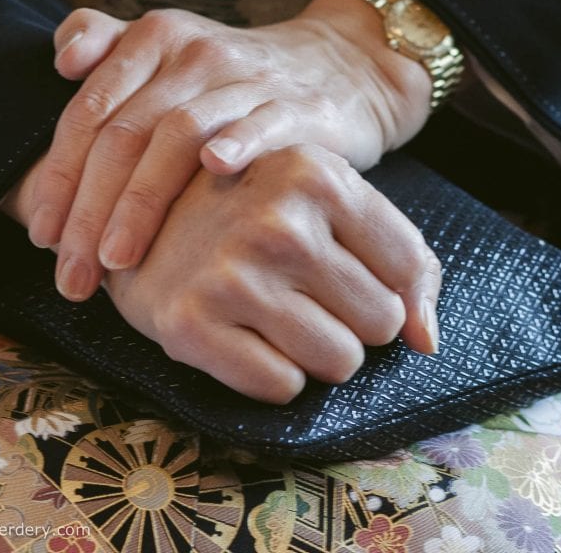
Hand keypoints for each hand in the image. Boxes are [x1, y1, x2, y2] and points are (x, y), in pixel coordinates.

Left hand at [29, 0, 430, 301]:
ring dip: (143, 200)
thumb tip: (63, 60)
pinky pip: (264, 123)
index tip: (43, 236)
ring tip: (118, 258)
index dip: (60, 174)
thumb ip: (110, 44)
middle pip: (127, 131)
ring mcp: (248, 78)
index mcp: (156, 39)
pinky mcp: (299, 105)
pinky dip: (238, 143)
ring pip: (180, 133)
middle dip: (89, 207)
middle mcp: (196, 52)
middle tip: (71, 271)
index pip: (90, 110)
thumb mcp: (172, 51)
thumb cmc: (235, 80)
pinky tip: (214, 172)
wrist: (338, 66)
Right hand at [105, 146, 440, 401]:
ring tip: (273, 314)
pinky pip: (283, 387)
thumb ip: (399, 257)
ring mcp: (231, 272)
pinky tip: (240, 335)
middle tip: (300, 293)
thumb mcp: (321, 199)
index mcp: (315, 173)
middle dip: (350, 320)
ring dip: (315, 352)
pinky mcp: (190, 323)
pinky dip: (271, 374)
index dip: (385, 284)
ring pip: (339, 362)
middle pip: (380, 323)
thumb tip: (428, 341)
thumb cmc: (246, 212)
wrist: (131, 221)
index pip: (407, 269)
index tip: (346, 274)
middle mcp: (277, 219)